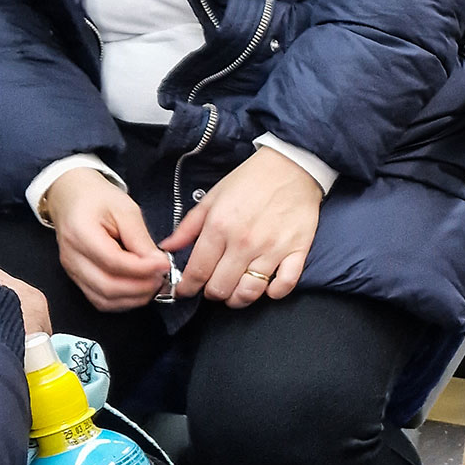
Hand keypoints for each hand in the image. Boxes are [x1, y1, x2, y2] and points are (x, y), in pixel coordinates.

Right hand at [44, 168, 173, 311]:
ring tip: (153, 283)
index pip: (113, 261)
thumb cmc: (98, 199)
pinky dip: (123, 301)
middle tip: (162, 277)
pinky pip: (101, 300)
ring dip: (134, 298)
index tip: (164, 264)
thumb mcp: (125, 209)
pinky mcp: (78, 279)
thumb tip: (158, 264)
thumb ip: (140, 238)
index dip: (142, 268)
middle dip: (141, 287)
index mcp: (80, 232)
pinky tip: (139, 290)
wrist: (72, 197)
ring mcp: (72, 271)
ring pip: (104, 300)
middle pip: (107, 286)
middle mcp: (72, 256)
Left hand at [160, 147, 322, 306]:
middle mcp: (244, 242)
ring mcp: (272, 249)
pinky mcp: (296, 251)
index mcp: (220, 227)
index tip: (186, 291)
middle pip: (221, 287)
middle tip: (212, 288)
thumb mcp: (213, 197)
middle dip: (212, 293)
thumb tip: (168, 247)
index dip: (187, 287)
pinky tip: (267, 287)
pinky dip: (274, 292)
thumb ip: (189, 226)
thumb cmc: (251, 180)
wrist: (291, 166)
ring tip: (235, 293)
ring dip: (239, 299)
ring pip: (250, 292)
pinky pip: (284, 284)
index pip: (197, 271)